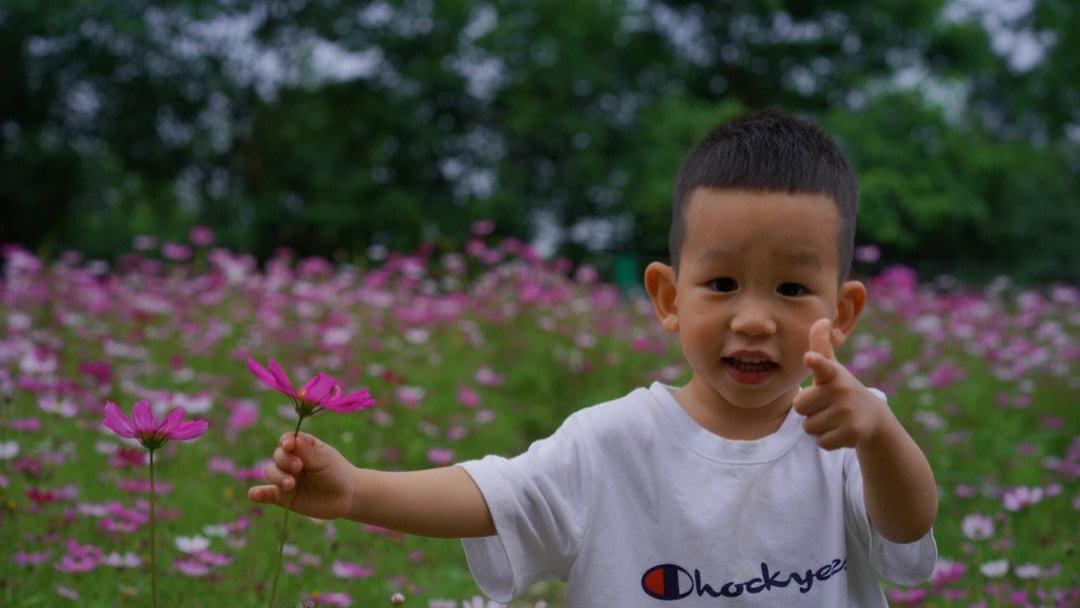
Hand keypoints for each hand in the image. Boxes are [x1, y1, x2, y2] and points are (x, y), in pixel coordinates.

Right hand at [248, 432, 355, 519]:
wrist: (346, 497)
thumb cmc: (337, 472)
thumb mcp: (325, 460)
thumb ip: (308, 452)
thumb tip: (292, 439)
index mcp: (302, 446)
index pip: (288, 440)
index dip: (286, 442)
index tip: (288, 446)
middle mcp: (291, 460)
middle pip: (278, 456)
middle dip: (285, 461)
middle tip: (298, 467)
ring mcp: (286, 478)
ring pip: (271, 472)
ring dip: (277, 477)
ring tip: (290, 485)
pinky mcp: (282, 496)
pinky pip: (266, 494)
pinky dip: (258, 493)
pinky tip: (254, 494)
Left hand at [793, 318, 886, 449]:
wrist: (873, 419)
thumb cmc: (842, 389)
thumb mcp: (833, 369)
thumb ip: (821, 346)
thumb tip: (821, 319)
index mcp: (833, 374)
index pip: (823, 364)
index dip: (816, 361)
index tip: (809, 358)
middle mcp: (842, 391)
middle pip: (800, 406)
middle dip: (809, 410)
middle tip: (827, 405)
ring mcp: (848, 413)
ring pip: (808, 427)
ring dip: (818, 426)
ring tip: (835, 417)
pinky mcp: (852, 433)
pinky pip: (821, 442)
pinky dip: (828, 439)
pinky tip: (841, 431)